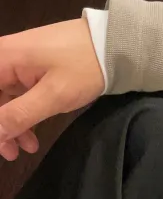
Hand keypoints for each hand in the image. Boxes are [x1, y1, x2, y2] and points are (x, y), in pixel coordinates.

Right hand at [0, 18, 104, 160]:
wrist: (115, 44)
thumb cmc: (84, 67)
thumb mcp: (53, 95)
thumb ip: (19, 115)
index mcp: (2, 58)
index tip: (2, 142)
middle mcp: (4, 58)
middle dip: (0, 127)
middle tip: (10, 154)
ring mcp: (18, 63)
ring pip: (4, 99)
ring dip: (12, 125)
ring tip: (28, 148)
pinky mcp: (31, 69)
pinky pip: (18, 95)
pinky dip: (24, 115)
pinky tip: (32, 135)